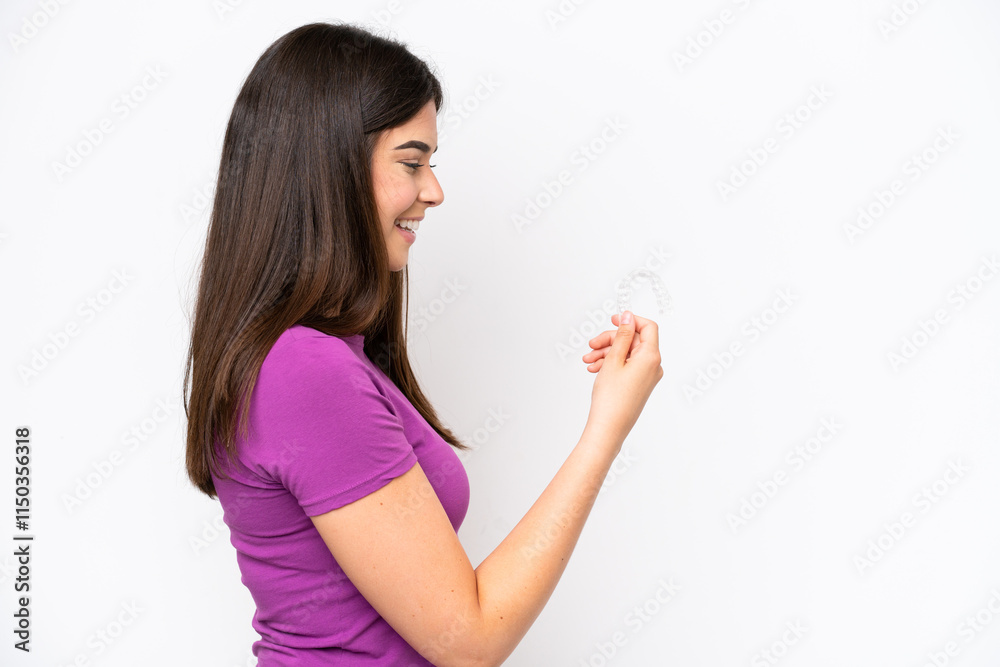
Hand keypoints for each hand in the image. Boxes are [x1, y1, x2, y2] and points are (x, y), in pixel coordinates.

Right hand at [581, 311, 662, 448]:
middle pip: (633, 341)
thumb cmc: (611, 398)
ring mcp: (647, 376)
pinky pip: (626, 366)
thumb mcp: (614, 360)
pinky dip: (611, 364)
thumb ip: (622, 336)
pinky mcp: (639, 384)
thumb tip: (628, 317)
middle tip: (592, 344)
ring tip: (588, 360)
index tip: (613, 319)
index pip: (647, 327)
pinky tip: (594, 368)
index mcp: (651, 357)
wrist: (608, 428)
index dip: (630, 320)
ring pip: (627, 354)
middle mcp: (653, 366)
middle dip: (610, 340)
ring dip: (607, 353)